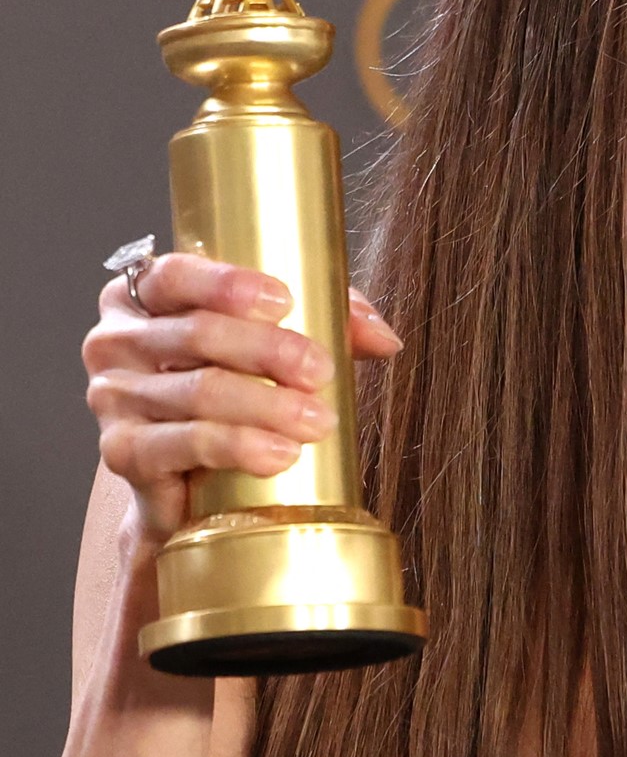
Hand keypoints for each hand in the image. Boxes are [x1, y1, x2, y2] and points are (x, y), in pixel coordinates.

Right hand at [81, 253, 403, 546]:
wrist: (194, 481)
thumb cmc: (236, 391)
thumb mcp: (280, 343)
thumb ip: (331, 321)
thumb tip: (385, 336)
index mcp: (143, 295)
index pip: (175, 274)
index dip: (228, 284)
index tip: (285, 302)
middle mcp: (116, 340)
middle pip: (198, 332)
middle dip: (271, 351)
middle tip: (323, 373)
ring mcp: (112, 396)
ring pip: (199, 391)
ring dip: (268, 405)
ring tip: (319, 422)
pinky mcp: (122, 451)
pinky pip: (183, 442)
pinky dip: (237, 446)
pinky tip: (279, 453)